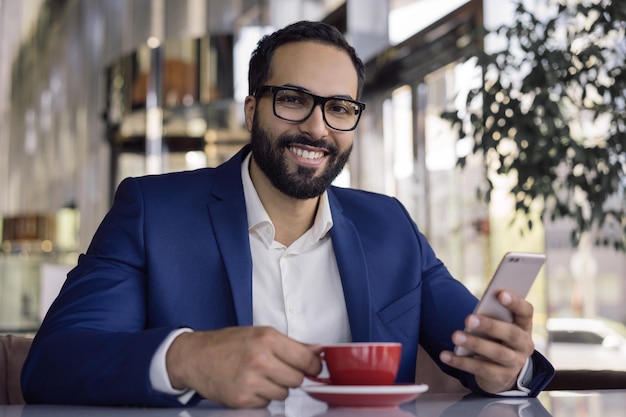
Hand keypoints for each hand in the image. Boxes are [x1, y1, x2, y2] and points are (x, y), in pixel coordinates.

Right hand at [165, 326, 322, 407]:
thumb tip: (318, 350)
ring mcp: (251, 381)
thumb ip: (291, 344)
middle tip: (278, 369)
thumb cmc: (227, 343)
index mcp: (267, 338)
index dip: (313, 366)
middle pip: (297, 379)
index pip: (307, 359)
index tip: (312, 368)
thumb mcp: (260, 334)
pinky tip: (249, 385)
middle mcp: (260, 359)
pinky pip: (266, 403)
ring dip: (276, 387)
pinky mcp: (242, 399)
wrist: (195, 357)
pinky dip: (261, 397)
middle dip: (292, 376)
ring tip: (260, 376)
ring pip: (284, 394)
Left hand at [440, 291, 534, 393]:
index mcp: (524, 326)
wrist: (503, 372)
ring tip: (455, 336)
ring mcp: (515, 363)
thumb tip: (473, 313)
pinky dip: (461, 362)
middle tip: (468, 319)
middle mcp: (524, 345)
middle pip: (511, 334)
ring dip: (474, 343)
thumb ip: (492, 316)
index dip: (515, 302)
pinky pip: (480, 369)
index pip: (526, 312)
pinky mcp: (501, 377)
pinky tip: (445, 355)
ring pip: (497, 353)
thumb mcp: (499, 326)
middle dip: (489, 325)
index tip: (500, 294)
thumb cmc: (496, 338)